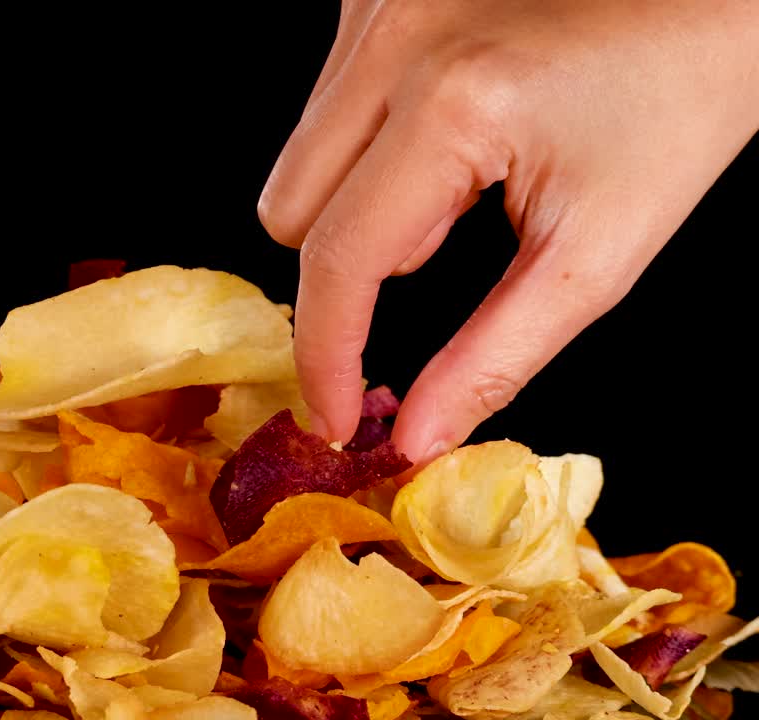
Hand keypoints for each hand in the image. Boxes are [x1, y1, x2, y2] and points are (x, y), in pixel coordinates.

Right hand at [259, 0, 758, 464]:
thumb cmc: (687, 95)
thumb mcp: (601, 249)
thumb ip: (496, 355)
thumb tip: (416, 436)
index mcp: (451, 104)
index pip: (338, 259)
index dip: (325, 354)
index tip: (336, 414)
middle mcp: (391, 41)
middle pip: (285, 213)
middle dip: (345, 263)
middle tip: (443, 247)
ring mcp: (375, 6)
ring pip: (298, 161)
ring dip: (360, 200)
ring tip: (464, 176)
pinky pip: (324, 109)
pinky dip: (370, 144)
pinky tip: (451, 129)